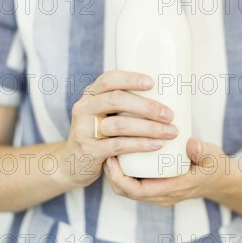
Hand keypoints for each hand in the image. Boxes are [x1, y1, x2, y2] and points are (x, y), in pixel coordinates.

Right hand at [57, 70, 177, 188]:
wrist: (71, 164)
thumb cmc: (99, 134)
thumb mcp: (104, 113)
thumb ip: (123, 103)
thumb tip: (164, 93)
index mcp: (91, 94)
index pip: (109, 79)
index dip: (131, 78)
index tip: (152, 83)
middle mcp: (84, 108)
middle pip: (116, 100)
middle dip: (147, 106)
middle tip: (169, 114)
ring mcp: (84, 129)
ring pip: (119, 124)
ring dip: (149, 128)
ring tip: (170, 131)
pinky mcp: (88, 150)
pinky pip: (118, 145)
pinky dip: (140, 145)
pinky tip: (156, 145)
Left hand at [103, 137, 225, 206]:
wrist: (219, 179)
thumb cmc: (214, 166)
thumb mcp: (212, 157)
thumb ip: (202, 151)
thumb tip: (191, 143)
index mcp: (174, 189)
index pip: (138, 191)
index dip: (120, 178)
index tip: (112, 158)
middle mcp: (162, 195)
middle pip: (128, 192)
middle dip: (112, 175)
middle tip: (106, 150)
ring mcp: (158, 191)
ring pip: (129, 188)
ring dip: (116, 173)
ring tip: (110, 149)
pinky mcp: (157, 185)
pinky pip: (135, 182)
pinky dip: (125, 171)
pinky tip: (121, 151)